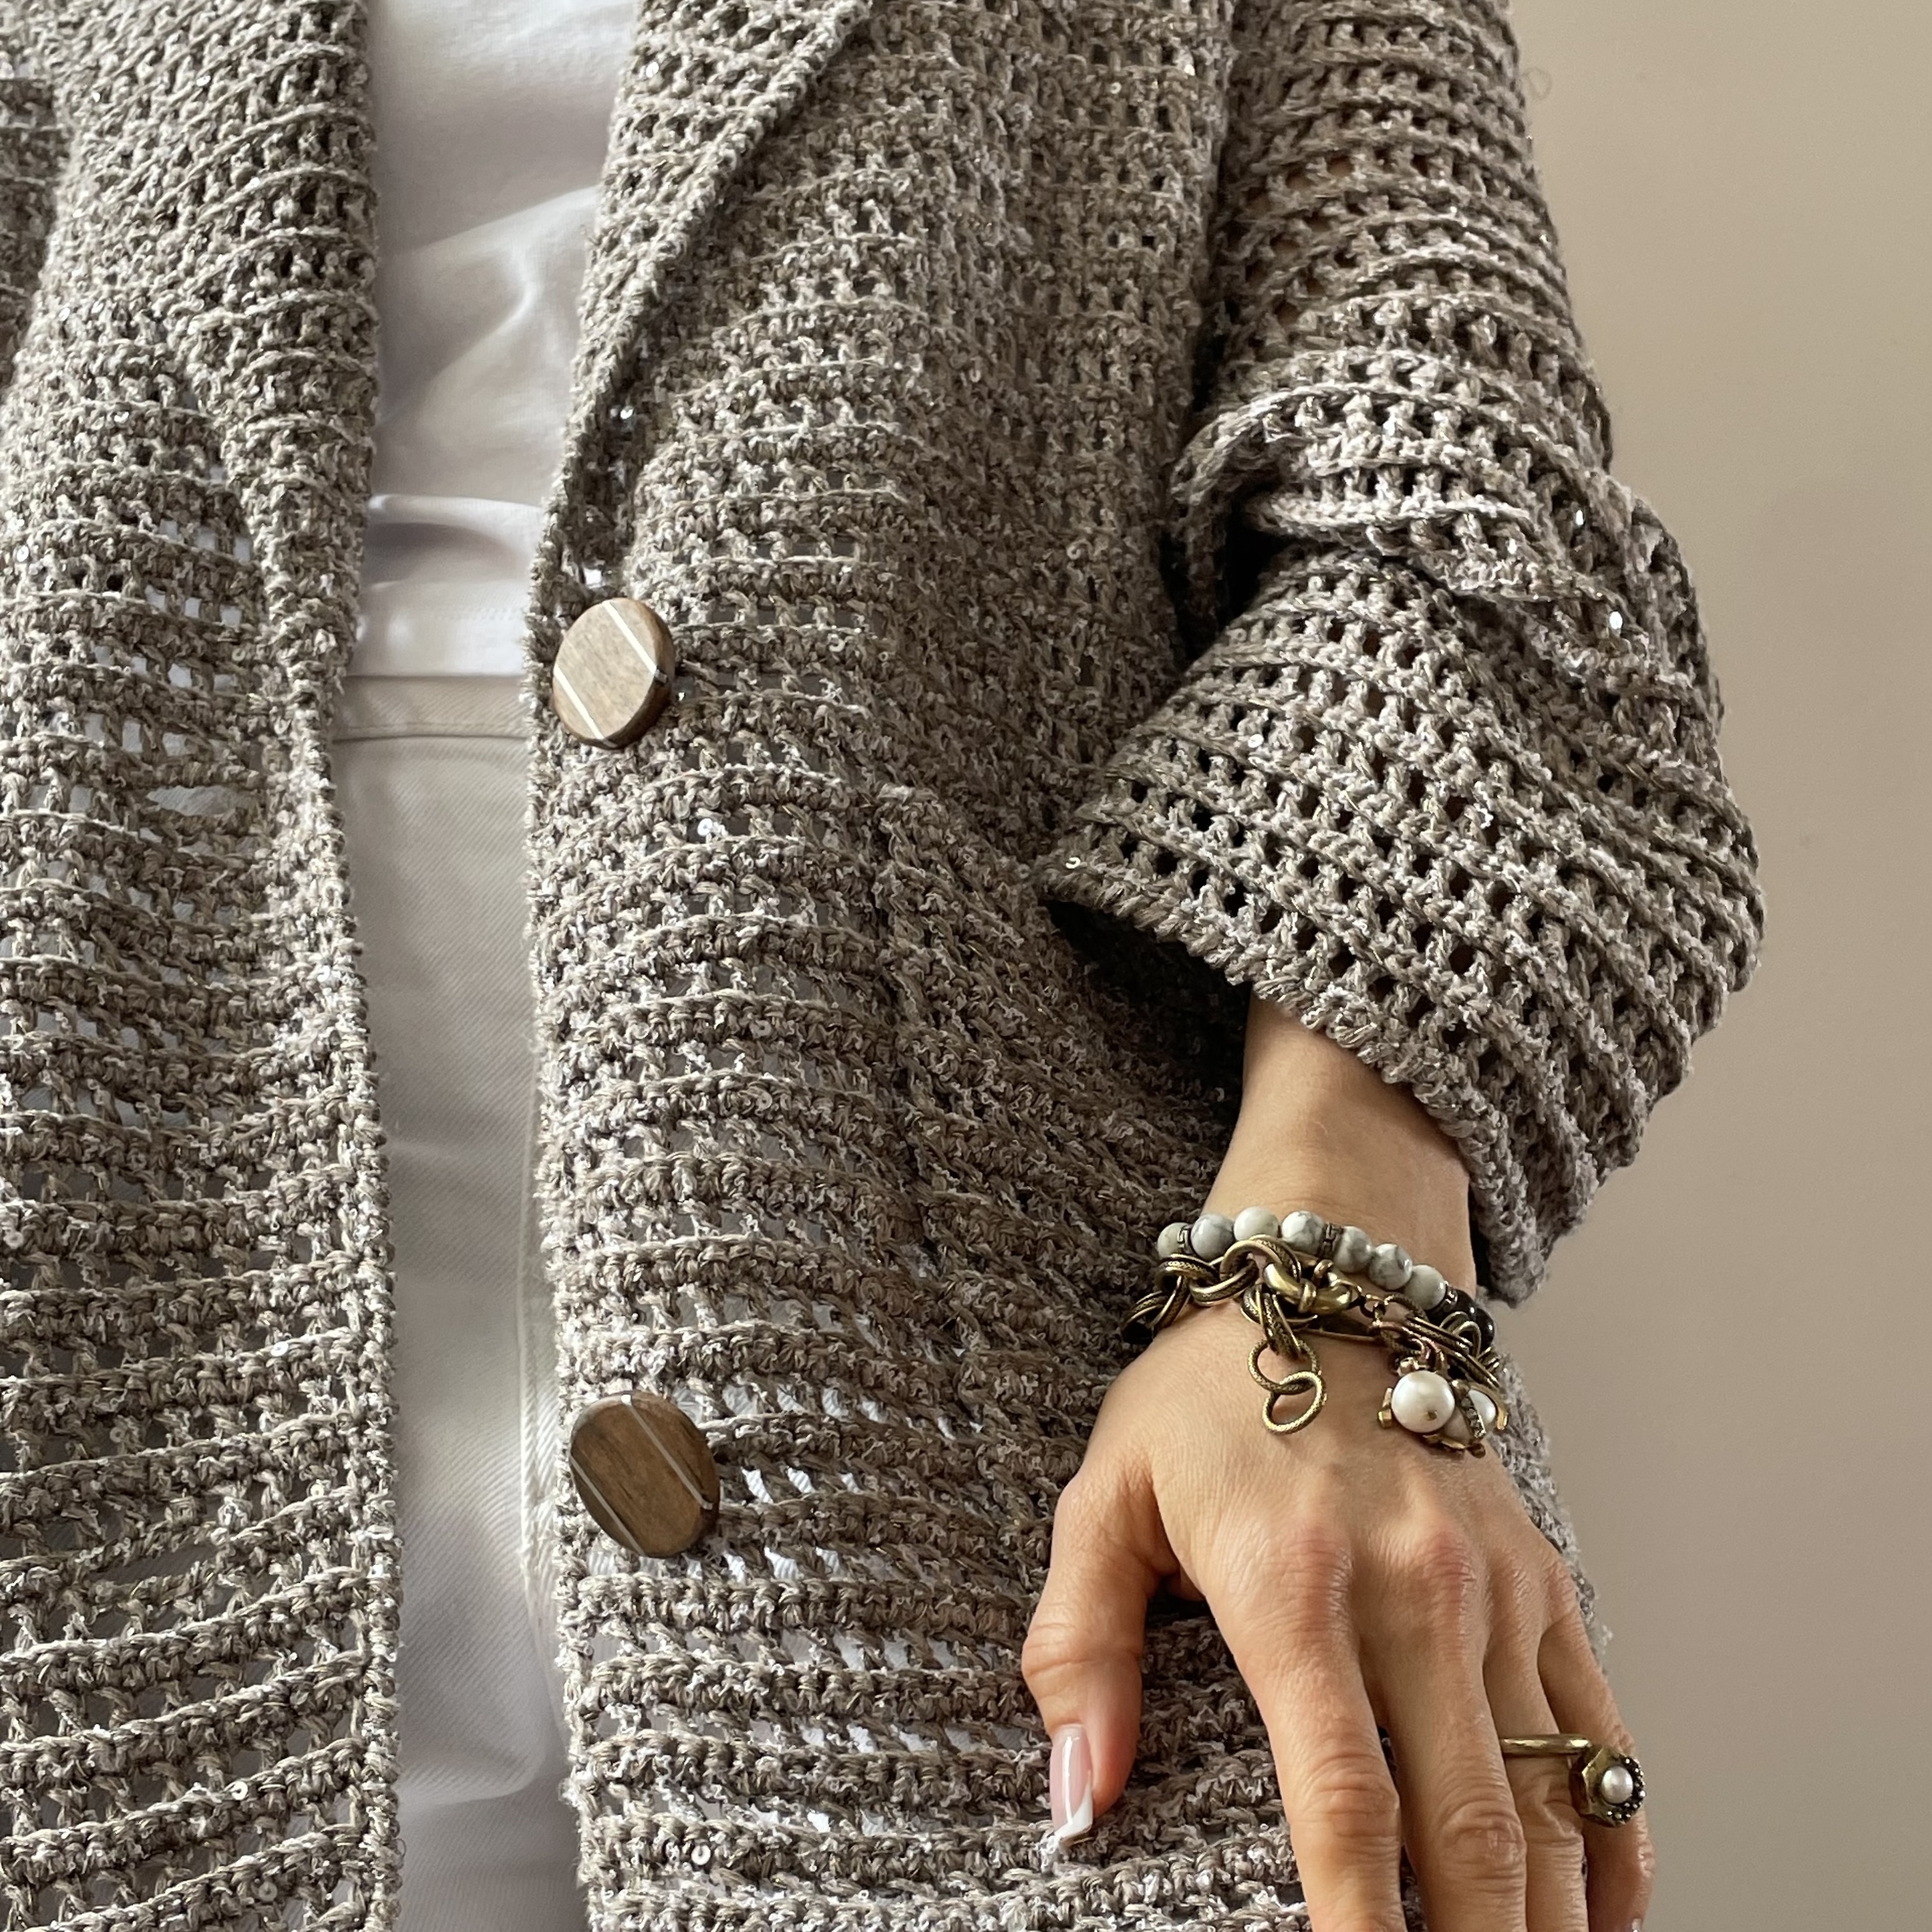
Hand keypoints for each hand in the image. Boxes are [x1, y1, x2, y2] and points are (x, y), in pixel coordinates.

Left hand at [1022, 997, 1653, 1931]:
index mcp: (1292, 1583)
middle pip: (1473, 1827)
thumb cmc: (1201, 1392)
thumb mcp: (1102, 1499)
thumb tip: (1076, 1800)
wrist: (1328, 1269)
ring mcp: (1496, 1585)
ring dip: (1545, 1913)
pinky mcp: (1545, 1575)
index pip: (1344, 1801)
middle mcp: (1414, 1590)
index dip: (1359, 1926)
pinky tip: (1601, 1913)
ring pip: (1553, 1795)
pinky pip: (1603, 1728)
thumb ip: (1079, 1651)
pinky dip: (1615, 1835)